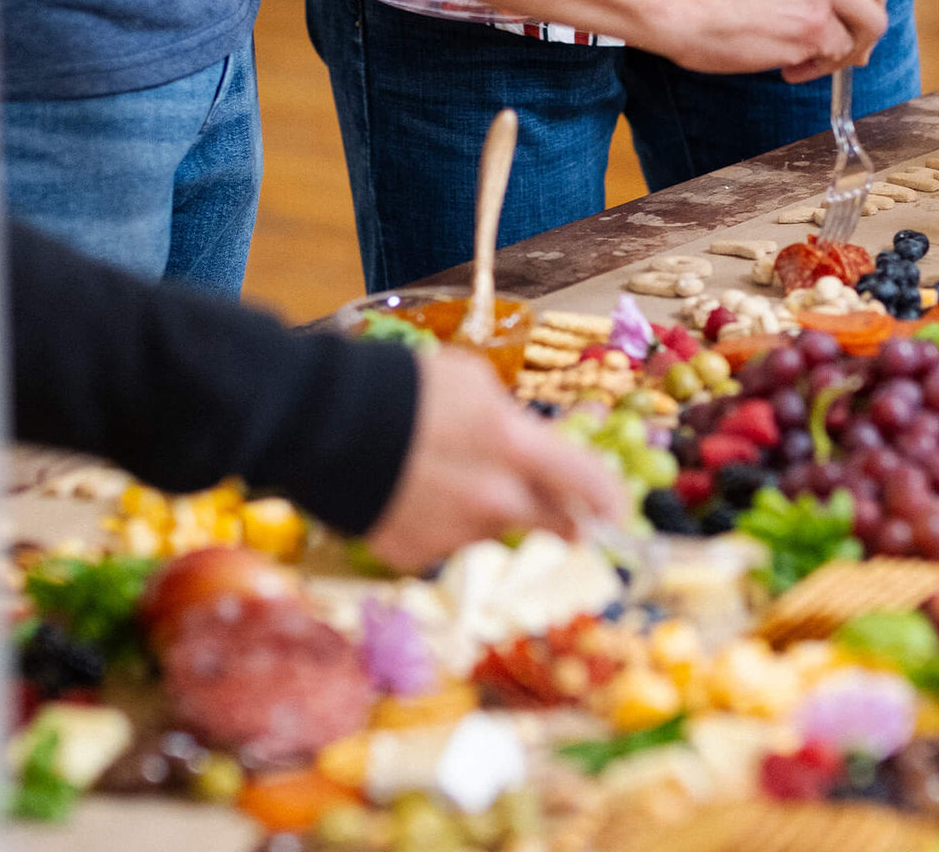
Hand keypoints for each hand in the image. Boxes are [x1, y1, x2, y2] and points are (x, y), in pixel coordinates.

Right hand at [364, 347, 627, 570]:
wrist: (320, 422)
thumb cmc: (403, 385)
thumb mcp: (473, 383)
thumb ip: (514, 424)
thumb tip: (532, 449)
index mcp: (514, 447)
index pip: (588, 485)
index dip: (611, 500)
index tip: (619, 510)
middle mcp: (493, 501)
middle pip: (552, 522)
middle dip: (562, 516)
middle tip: (560, 510)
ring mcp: (452, 534)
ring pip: (495, 529)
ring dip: (489, 511)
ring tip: (444, 471)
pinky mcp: (414, 555)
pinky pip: (447, 542)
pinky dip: (440, 523)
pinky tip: (413, 490)